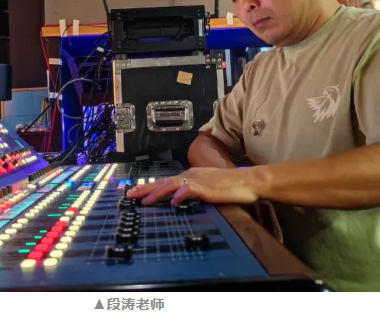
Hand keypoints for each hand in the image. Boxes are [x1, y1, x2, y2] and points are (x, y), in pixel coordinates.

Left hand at [126, 167, 261, 205]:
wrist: (249, 181)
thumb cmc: (231, 186)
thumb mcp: (207, 188)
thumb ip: (193, 192)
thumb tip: (180, 199)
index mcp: (190, 176)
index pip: (165, 181)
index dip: (149, 187)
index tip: (135, 192)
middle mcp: (191, 176)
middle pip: (164, 182)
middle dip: (145, 188)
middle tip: (130, 194)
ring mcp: (199, 181)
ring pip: (173, 185)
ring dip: (158, 192)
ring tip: (145, 201)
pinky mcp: (208, 188)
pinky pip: (191, 190)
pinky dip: (181, 195)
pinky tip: (174, 202)